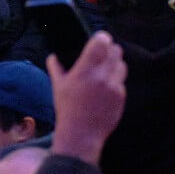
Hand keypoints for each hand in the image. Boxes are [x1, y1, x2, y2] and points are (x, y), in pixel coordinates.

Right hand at [47, 32, 126, 165]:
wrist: (81, 135)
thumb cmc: (67, 109)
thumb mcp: (58, 87)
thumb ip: (56, 68)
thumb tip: (52, 56)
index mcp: (85, 70)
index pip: (102, 41)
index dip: (102, 38)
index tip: (98, 40)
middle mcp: (102, 76)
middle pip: (116, 50)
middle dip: (110, 50)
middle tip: (102, 54)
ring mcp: (114, 86)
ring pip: (122, 65)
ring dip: (115, 64)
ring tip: (105, 71)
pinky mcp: (121, 97)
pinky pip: (122, 81)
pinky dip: (116, 81)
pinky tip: (106, 88)